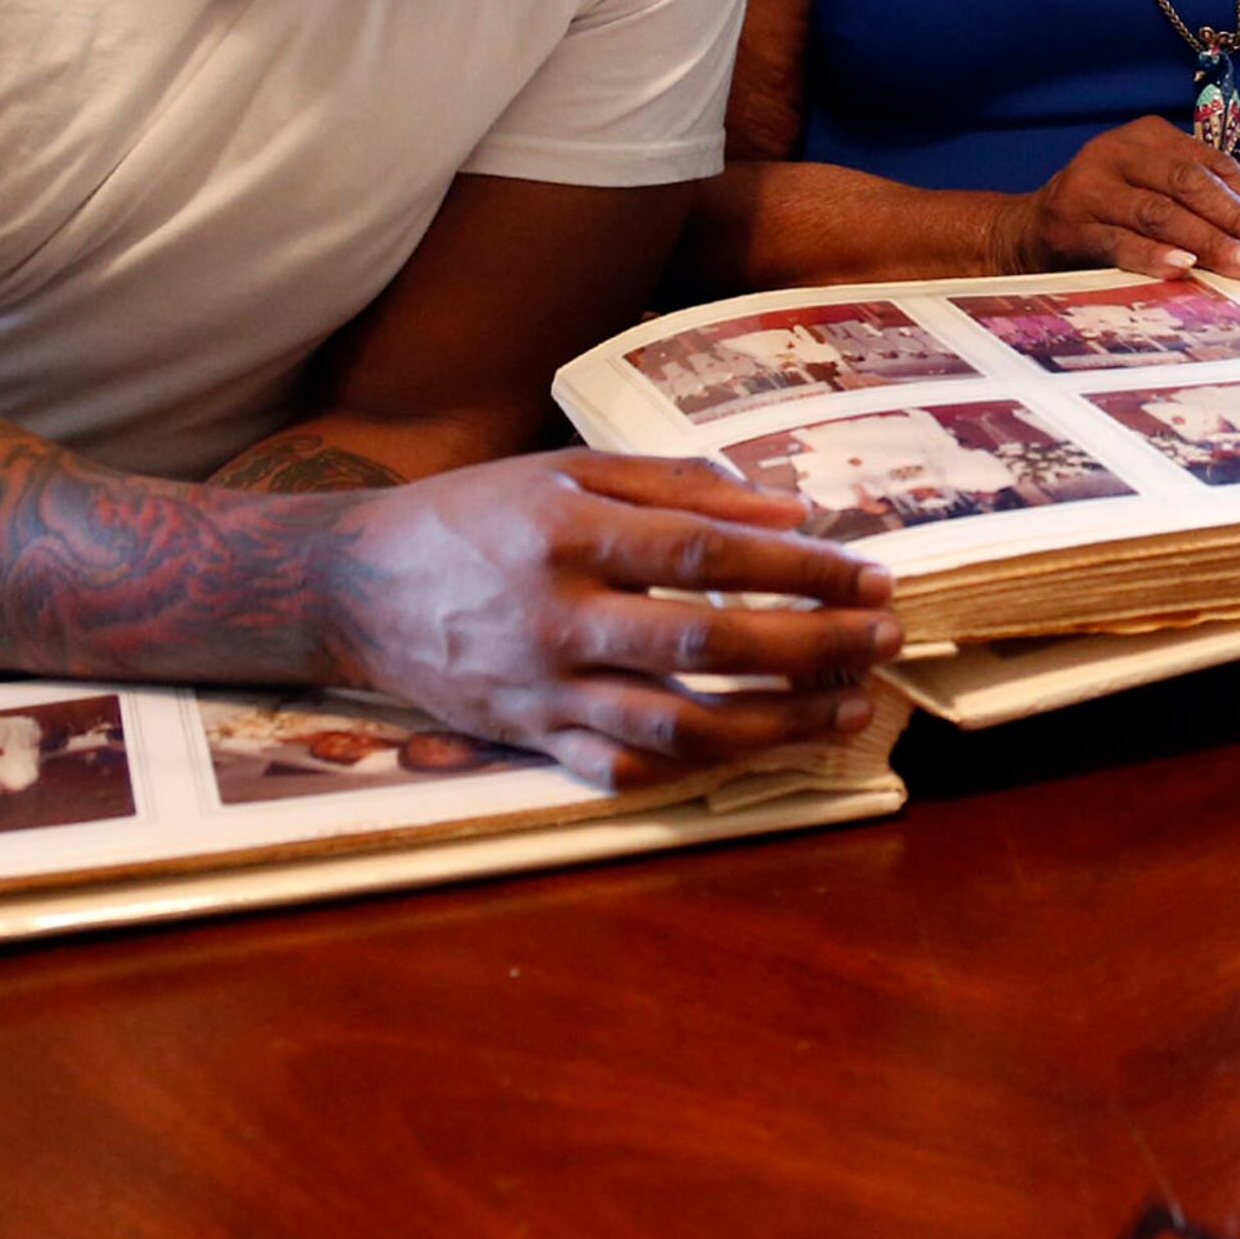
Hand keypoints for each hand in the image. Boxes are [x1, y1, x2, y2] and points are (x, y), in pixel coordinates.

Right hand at [332, 450, 901, 787]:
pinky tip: (756, 753)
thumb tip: (791, 507)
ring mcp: (542, 690)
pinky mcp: (527, 739)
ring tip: (849, 709)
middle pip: (707, 645)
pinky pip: (621, 770)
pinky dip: (692, 769)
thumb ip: (679, 484)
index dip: (798, 568)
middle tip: (885, 641)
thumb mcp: (567, 468)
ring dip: (776, 725)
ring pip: (677, 726)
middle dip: (811, 648)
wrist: (355, 587)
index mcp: (570, 533)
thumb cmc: (476, 513)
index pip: (708, 554)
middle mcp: (558, 617)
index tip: (871, 575)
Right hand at [1004, 116, 1239, 279]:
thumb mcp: (1149, 193)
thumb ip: (1197, 205)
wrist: (1023, 234)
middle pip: (1191, 186)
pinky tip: (1183, 270)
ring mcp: (1089, 186)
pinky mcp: (1067, 225)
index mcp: (1148, 137)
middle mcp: (1118, 152)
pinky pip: (1117, 241)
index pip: (1214, 167)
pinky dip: (1152, 256)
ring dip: (1209, 243)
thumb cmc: (1105, 217)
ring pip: (1161, 213)